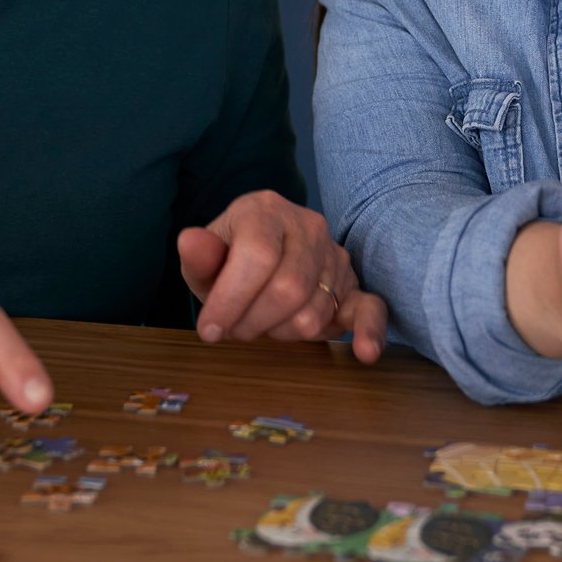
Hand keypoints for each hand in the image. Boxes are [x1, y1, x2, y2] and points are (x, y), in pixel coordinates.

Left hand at [175, 190, 386, 363]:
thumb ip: (199, 255)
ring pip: (313, 312)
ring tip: (264, 324)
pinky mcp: (353, 285)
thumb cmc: (231, 260)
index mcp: (266, 210)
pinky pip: (371, 308)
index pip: (258, 257)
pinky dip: (370, 332)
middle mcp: (308, 226)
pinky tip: (365, 352)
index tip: (209, 330)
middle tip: (236, 330)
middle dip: (254, 322)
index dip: (231, 300)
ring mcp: (335, 256)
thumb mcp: (206, 258)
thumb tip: (190, 241)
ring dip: (282, 333)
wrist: (266, 255)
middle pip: (288, 289)